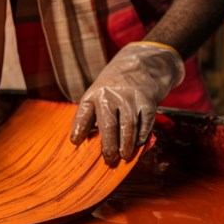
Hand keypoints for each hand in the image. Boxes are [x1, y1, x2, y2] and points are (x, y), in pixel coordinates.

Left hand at [70, 42, 184, 164]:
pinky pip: (144, 124)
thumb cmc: (114, 86)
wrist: (141, 64)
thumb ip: (92, 115)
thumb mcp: (98, 94)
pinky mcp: (148, 102)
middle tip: (108, 160)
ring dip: (126, 145)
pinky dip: (141, 137)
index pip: (84, 114)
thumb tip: (84, 142)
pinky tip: (137, 144)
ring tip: (123, 157)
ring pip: (128, 127)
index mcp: (94, 94)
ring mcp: (130, 98)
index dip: (79, 129)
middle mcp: (111, 95)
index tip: (75, 142)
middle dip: (108, 146)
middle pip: (108, 125)